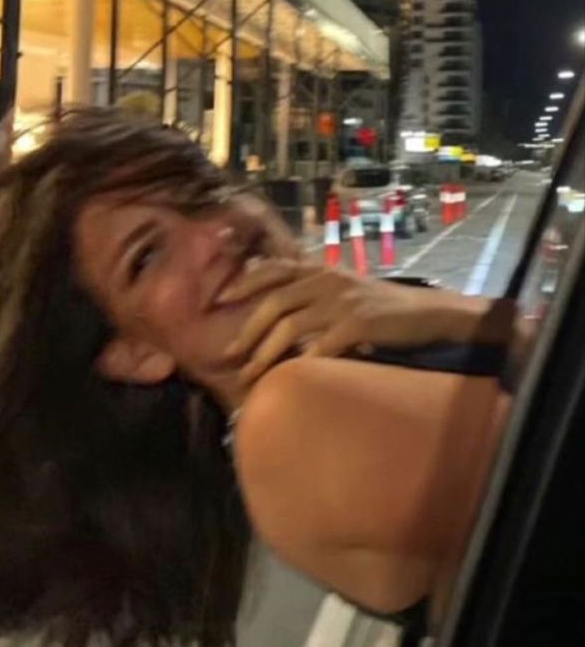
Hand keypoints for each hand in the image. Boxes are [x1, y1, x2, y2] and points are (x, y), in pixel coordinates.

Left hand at [219, 260, 475, 388]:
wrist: (425, 312)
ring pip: (291, 325)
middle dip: (247, 330)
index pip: (274, 269)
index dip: (245, 282)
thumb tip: (278, 316)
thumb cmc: (381, 306)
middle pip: (274, 302)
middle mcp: (327, 280)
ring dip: (265, 353)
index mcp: (320, 270)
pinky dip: (304, 362)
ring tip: (250, 375)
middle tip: (229, 354)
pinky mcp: (359, 323)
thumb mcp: (343, 290)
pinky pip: (323, 344)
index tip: (220, 299)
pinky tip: (292, 377)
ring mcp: (342, 301)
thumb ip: (313, 294)